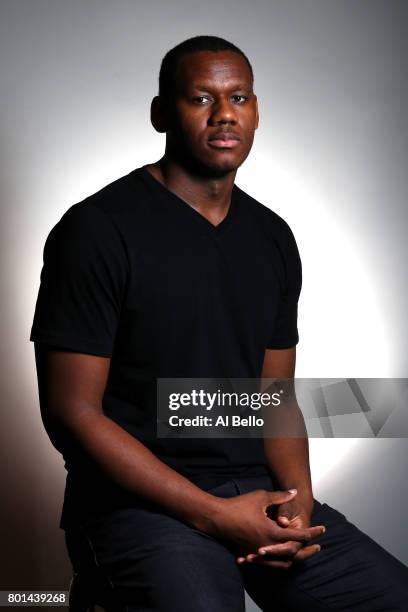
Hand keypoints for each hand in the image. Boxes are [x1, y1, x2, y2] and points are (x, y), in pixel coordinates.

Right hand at [207, 488, 324, 560]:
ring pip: (282, 562)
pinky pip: (269, 563)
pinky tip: (281, 557)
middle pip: (294, 553)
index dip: (312, 532)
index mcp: (272, 532)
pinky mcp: (250, 553)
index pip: (298, 535)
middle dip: (308, 549)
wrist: (217, 518)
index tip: (322, 529)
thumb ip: (280, 497)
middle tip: (318, 546)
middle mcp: (267, 545)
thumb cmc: (238, 506)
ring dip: (295, 558)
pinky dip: (278, 561)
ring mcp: (258, 552)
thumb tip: (294, 492)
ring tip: (303, 553)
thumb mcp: (261, 497)